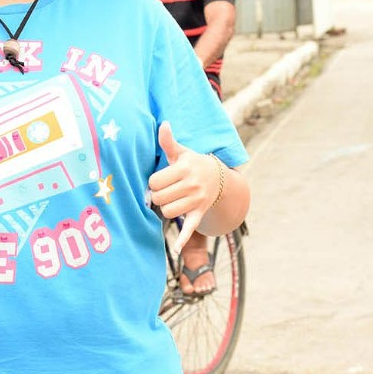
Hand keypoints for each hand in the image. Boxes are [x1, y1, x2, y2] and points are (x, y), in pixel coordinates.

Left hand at [148, 121, 222, 253]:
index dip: (153, 182)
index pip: (154, 182)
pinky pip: (190, 228)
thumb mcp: (182, 152)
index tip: (159, 179)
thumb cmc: (193, 163)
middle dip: (157, 195)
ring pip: (167, 212)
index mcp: (185, 169)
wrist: (219, 178)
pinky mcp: (198, 214)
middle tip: (164, 190)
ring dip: (165, 207)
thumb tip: (163, 124)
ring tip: (171, 199)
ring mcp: (196, 201)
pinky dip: (182, 239)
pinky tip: (176, 248)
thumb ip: (169, 141)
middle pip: (158, 198)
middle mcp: (192, 185)